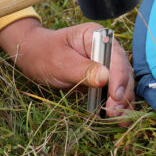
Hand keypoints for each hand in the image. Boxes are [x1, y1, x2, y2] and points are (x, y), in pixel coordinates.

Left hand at [0, 18, 133, 117]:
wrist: (33, 57)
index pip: (115, 55)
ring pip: (121, 83)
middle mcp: (105, 48)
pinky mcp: (102, 78)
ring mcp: (105, 63)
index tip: (116, 95)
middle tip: (115, 112)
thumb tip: (105, 77)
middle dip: (121, 92)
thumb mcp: (60, 62)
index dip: (119, 75)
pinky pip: (113, 91)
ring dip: (122, 101)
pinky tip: (118, 119)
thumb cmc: (44, 54)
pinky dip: (116, 104)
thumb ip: (83, 70)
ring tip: (119, 120)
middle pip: (122, 70)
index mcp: (96, 35)